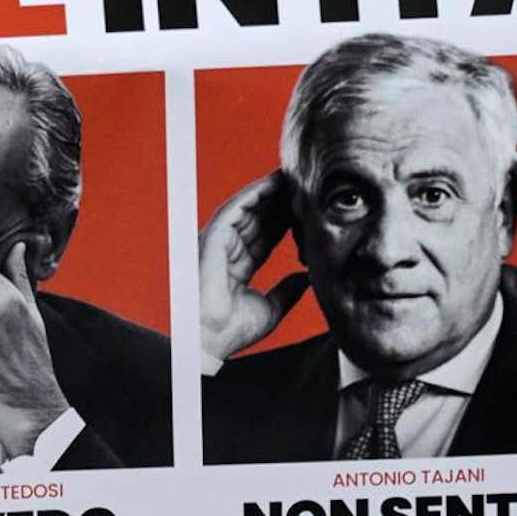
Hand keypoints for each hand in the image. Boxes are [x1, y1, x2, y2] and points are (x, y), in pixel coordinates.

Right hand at [198, 173, 306, 365]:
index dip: (285, 223)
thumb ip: (287, 291)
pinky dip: (253, 194)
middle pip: (257, 220)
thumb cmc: (232, 330)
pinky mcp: (213, 237)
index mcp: (237, 268)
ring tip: (292, 177)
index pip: (264, 238)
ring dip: (270, 193)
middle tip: (303, 186)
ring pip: (247, 210)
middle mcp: (226, 252)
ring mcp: (218, 243)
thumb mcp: (271, 309)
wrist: (210, 338)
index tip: (305, 210)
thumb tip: (306, 279)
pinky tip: (272, 182)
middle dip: (280, 203)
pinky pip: (235, 208)